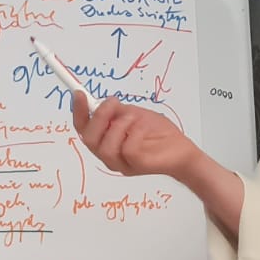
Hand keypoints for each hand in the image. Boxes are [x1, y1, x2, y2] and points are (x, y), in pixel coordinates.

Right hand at [71, 93, 205, 181]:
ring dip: (119, 125)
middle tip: (112, 103)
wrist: (181, 150)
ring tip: (133, 117)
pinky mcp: (137, 166)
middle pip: (88, 139)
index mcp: (106, 142)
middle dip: (98, 117)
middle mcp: (110, 156)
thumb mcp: (133, 115)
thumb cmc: (158, 133)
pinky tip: (143, 127)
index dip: (78, 111)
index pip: (83, 129)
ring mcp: (122, 163)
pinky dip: (135, 133)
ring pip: (105, 147)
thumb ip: (115, 111)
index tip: (79, 93)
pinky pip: (128, 149)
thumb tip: (98, 100)